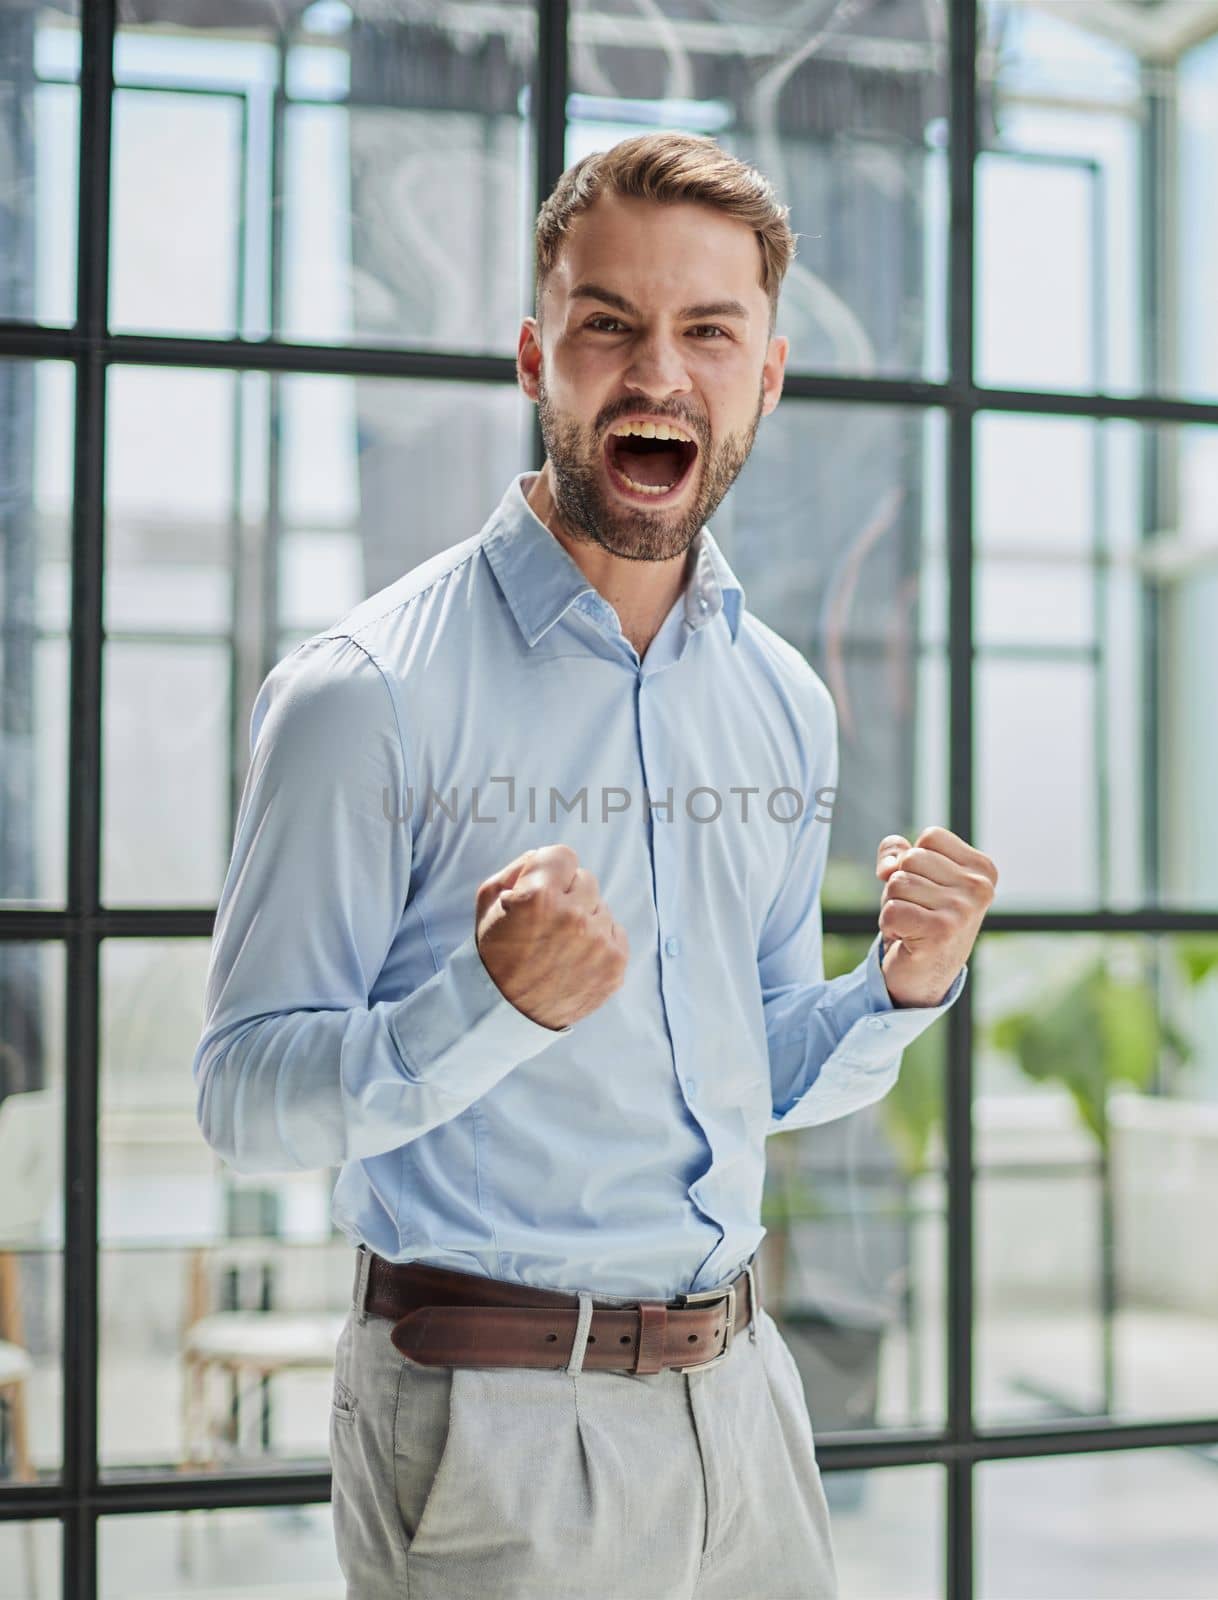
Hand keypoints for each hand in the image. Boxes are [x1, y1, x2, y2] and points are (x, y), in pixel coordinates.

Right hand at [474, 844, 629, 1030]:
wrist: (505, 1012)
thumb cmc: (494, 953)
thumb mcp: (488, 902)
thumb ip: (519, 867)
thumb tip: (547, 856)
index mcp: (539, 897)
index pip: (564, 855)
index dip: (548, 871)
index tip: (539, 889)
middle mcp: (573, 917)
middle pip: (586, 879)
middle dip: (567, 894)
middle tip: (546, 922)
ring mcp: (598, 943)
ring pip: (601, 907)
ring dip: (584, 919)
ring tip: (559, 945)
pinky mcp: (615, 965)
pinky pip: (615, 933)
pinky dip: (598, 941)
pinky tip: (575, 958)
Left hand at [875, 826, 996, 1007]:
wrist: (924, 976)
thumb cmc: (919, 918)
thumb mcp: (913, 875)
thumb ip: (897, 852)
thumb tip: (889, 867)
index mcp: (982, 869)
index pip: (931, 837)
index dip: (913, 860)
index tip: (926, 889)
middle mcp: (980, 888)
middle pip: (912, 858)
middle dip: (901, 884)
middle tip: (917, 911)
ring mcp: (963, 910)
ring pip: (897, 882)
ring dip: (893, 905)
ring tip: (912, 925)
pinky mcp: (941, 931)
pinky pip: (890, 909)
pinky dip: (888, 924)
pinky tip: (906, 939)